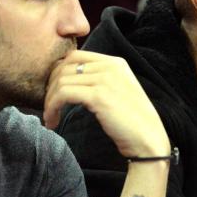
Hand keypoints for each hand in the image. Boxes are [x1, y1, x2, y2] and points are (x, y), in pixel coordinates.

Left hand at [42, 50, 169, 157]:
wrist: (148, 140)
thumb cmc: (132, 122)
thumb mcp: (118, 92)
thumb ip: (100, 81)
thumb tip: (70, 80)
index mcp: (115, 62)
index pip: (75, 56)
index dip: (58, 72)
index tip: (54, 92)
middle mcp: (110, 66)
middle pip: (65, 67)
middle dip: (50, 87)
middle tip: (48, 106)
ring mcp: (105, 79)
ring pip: (61, 81)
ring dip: (49, 101)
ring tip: (50, 118)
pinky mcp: (98, 96)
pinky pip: (63, 94)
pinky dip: (52, 108)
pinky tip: (52, 121)